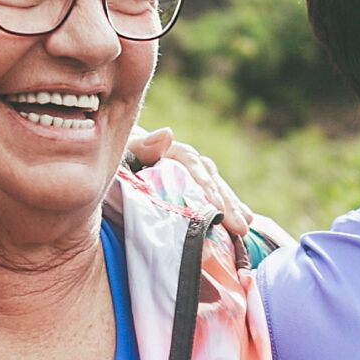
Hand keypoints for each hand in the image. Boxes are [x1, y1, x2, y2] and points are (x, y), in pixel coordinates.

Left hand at [127, 127, 255, 231]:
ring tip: (246, 225)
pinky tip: (242, 224)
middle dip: (227, 203)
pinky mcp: (190, 191)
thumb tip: (167, 133)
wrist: (113, 164)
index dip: (205, 185)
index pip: (192, 164)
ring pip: (216, 189)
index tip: (218, 206)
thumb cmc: (116, 158)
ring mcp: (190, 176)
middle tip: (240, 226)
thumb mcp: (124, 151)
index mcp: (170, 150)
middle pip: (210, 179)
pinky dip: (227, 210)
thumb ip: (143, 145)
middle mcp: (185, 162)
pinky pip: (212, 199)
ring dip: (232, 207)